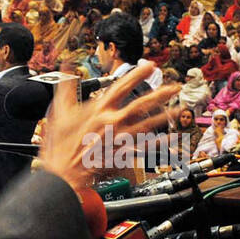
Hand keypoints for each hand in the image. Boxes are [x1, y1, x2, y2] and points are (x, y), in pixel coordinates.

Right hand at [37, 63, 178, 194]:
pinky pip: (145, 148)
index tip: (150, 65)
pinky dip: (159, 143)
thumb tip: (67, 68)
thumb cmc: (60, 145)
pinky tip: (171, 138)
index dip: (137, 75)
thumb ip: (66, 88)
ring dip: (165, 116)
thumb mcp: (59, 112)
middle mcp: (112, 122)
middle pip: (141, 105)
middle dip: (160, 94)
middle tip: (175, 87)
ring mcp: (119, 139)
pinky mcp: (122, 155)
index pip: (121, 87)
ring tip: (179, 109)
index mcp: (98, 110)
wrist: (62, 173)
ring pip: (147, 125)